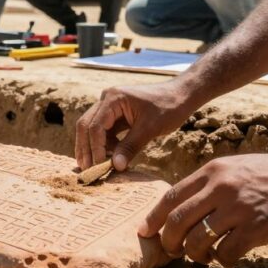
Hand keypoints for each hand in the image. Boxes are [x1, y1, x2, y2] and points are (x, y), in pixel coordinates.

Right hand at [75, 81, 189, 170]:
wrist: (182, 95)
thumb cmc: (168, 107)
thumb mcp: (150, 128)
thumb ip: (130, 146)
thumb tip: (115, 167)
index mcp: (113, 98)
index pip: (95, 126)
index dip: (95, 149)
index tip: (99, 167)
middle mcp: (107, 100)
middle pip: (86, 126)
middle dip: (86, 149)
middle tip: (87, 171)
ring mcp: (111, 107)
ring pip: (93, 129)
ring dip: (93, 148)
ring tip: (97, 167)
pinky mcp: (117, 115)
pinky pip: (105, 131)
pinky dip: (105, 145)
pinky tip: (110, 159)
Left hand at [137, 149, 267, 266]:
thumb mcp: (236, 168)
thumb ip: (211, 184)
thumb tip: (185, 207)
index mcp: (212, 171)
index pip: (170, 197)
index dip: (153, 218)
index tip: (144, 232)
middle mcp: (220, 187)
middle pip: (176, 222)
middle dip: (168, 242)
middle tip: (173, 252)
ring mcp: (238, 208)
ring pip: (196, 241)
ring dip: (195, 255)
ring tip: (204, 256)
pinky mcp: (257, 228)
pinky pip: (224, 254)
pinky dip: (221, 262)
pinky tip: (229, 258)